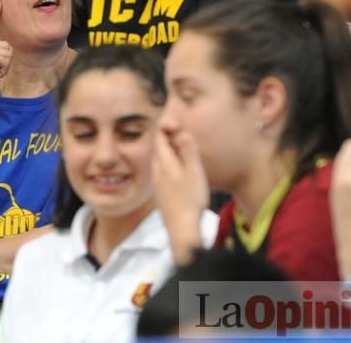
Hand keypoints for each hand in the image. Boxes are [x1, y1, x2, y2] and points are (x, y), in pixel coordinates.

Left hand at [153, 126, 209, 263]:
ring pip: (161, 159)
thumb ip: (188, 150)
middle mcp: (157, 170)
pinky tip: (181, 170)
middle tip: (179, 130)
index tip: (175, 121)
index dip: (166, 125)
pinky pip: (164, 170)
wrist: (181, 229)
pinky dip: (171, 163)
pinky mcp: (162, 192)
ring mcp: (158, 182)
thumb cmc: (189, 200)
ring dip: (170, 151)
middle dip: (168, 136)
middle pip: (159, 147)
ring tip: (183, 148)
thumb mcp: (193, 171)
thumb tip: (182, 131)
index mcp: (163, 162)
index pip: (159, 136)